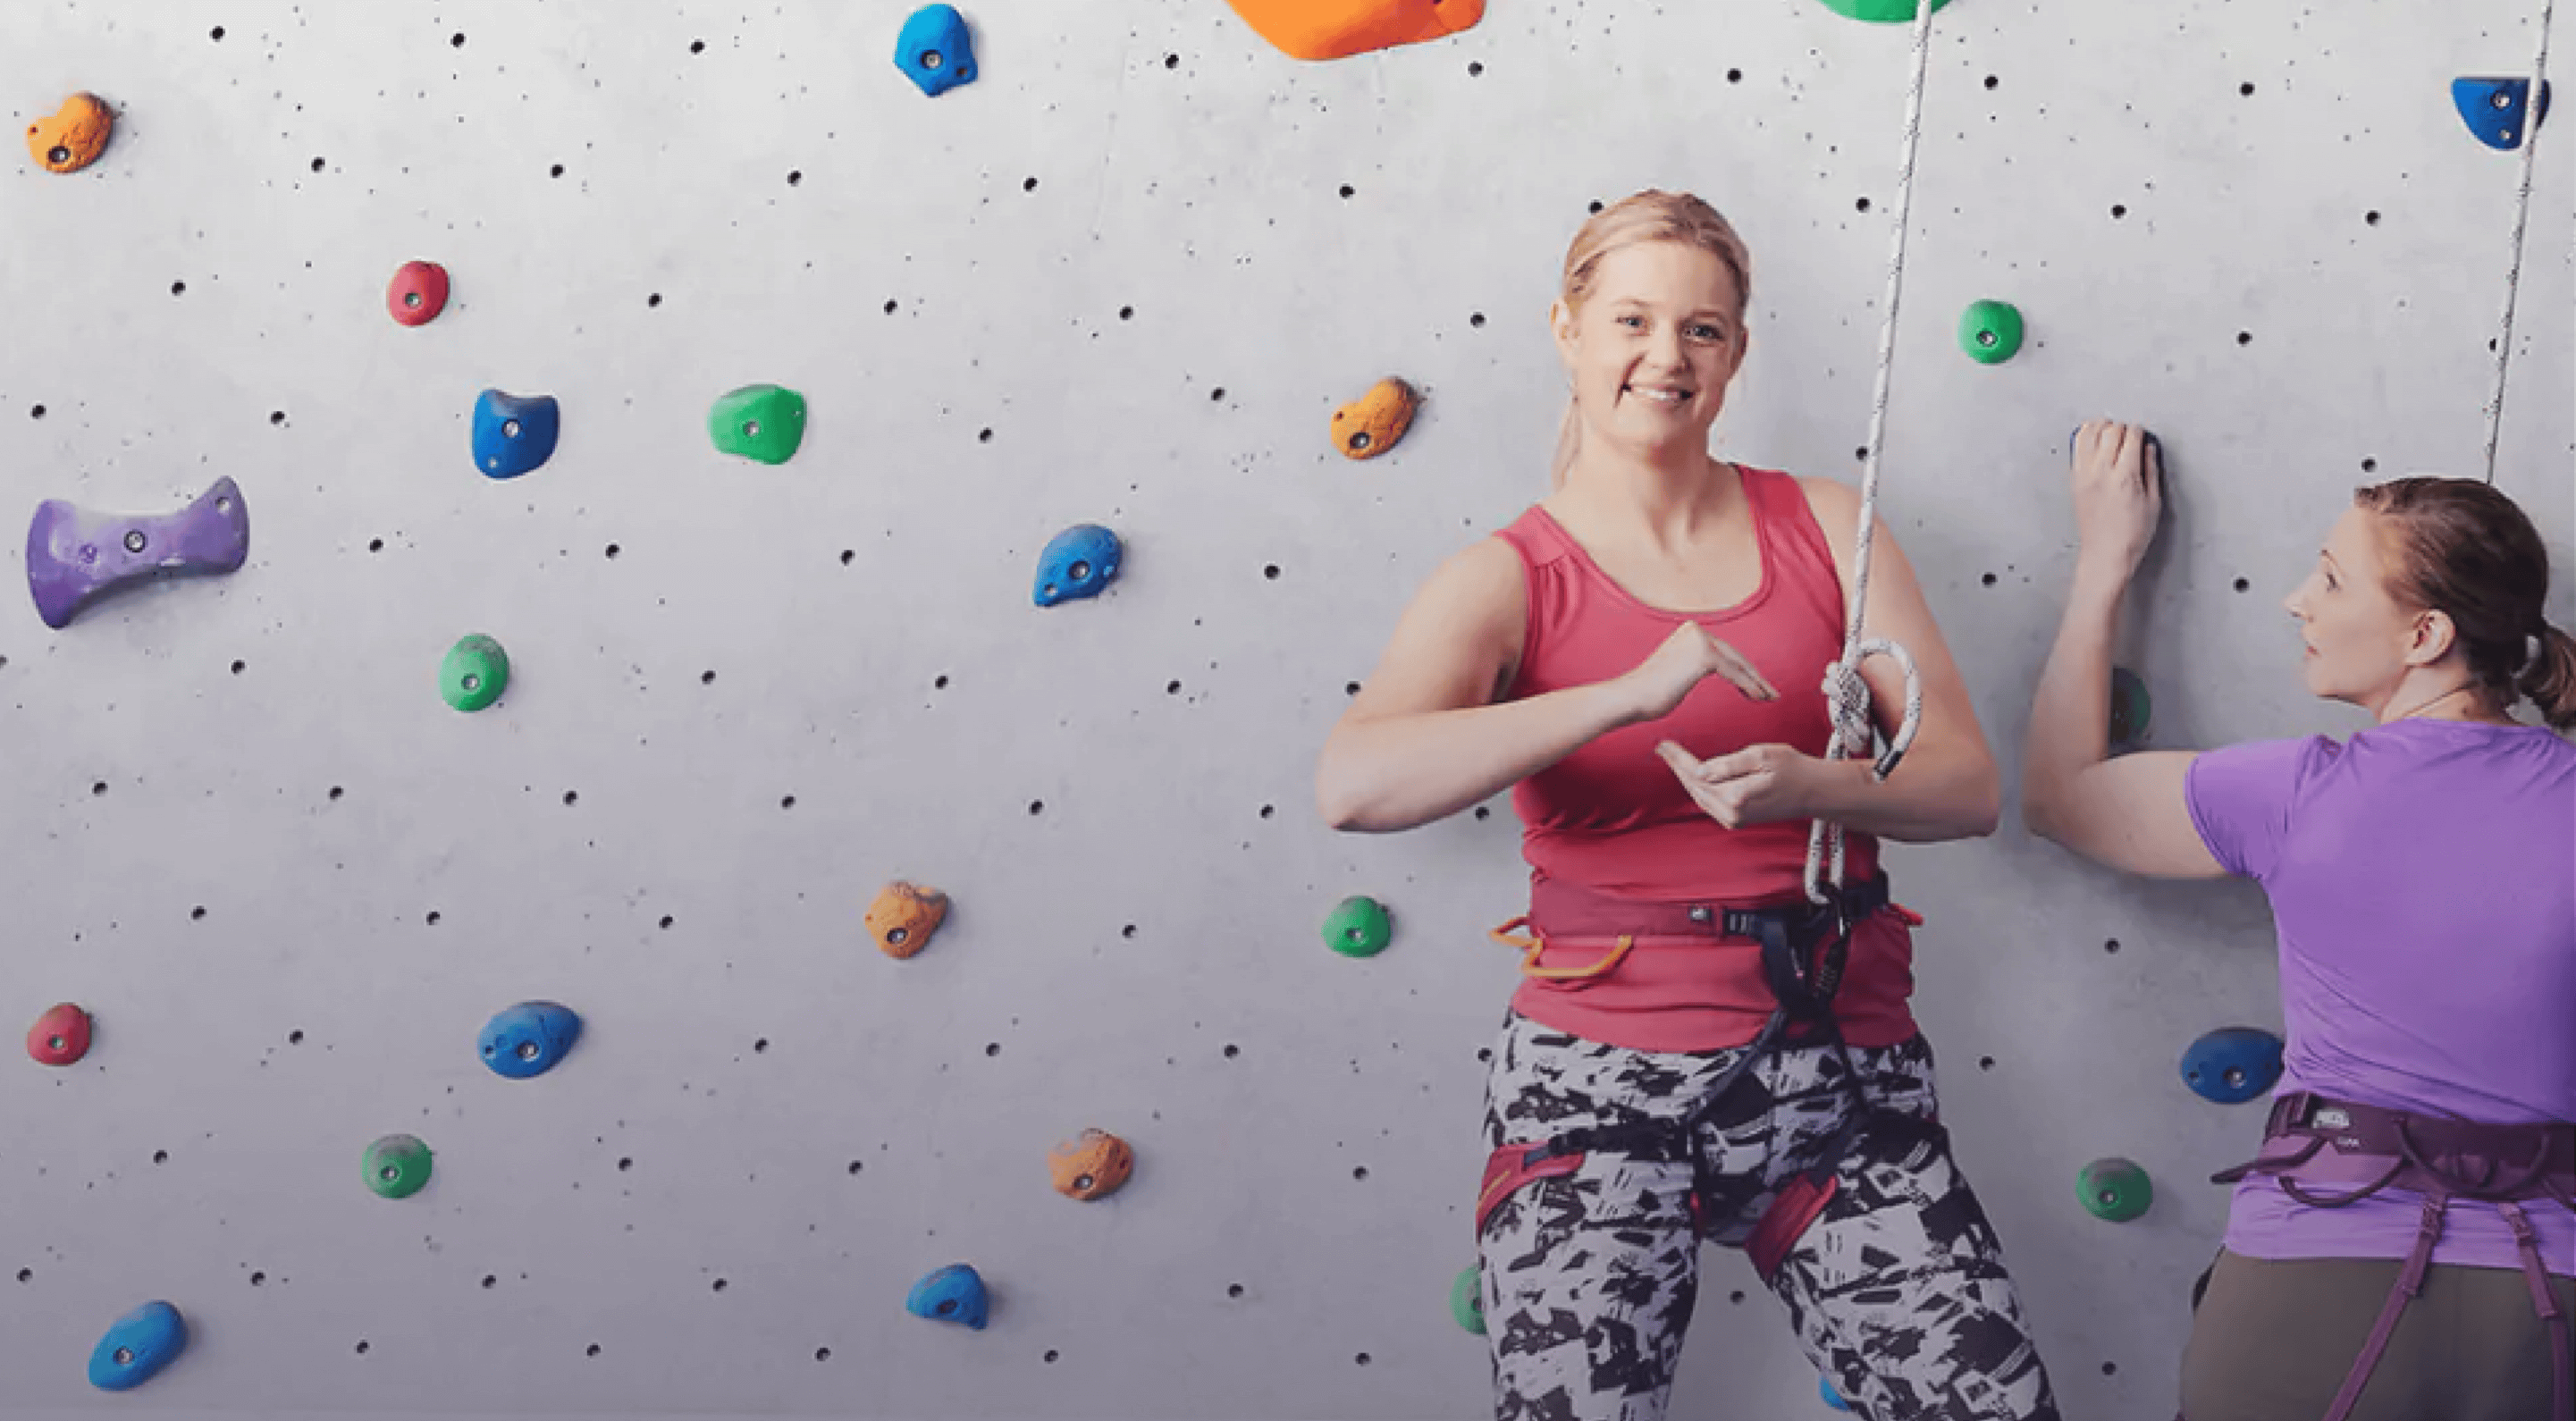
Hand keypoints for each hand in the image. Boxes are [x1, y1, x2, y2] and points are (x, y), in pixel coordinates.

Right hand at [1615, 622, 1779, 724]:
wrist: (1630, 698)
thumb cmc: (1648, 693)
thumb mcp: (1676, 670)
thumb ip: (1693, 663)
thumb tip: (1708, 666)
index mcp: (1690, 630)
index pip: (1725, 651)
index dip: (1743, 669)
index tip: (1758, 685)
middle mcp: (1697, 630)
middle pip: (1735, 656)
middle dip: (1754, 676)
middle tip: (1771, 692)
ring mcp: (1701, 641)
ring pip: (1739, 665)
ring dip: (1757, 683)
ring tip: (1771, 697)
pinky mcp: (1705, 657)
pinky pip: (1735, 675)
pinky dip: (1750, 687)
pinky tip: (1760, 698)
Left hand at [1653, 740, 1820, 829]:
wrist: (1815, 792)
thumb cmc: (1793, 769)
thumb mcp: (1762, 756)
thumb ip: (1729, 764)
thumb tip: (1700, 771)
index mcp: (1736, 796)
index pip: (1697, 775)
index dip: (1678, 759)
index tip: (1663, 745)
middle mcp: (1732, 814)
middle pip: (1695, 788)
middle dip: (1677, 767)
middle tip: (1663, 748)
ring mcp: (1735, 820)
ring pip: (1701, 797)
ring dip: (1686, 778)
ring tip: (1673, 758)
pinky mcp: (1738, 821)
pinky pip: (1711, 803)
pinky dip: (1699, 789)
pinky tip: (1694, 776)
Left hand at [2070, 419, 2163, 582]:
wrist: (2105, 554)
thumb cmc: (2130, 535)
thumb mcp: (2153, 501)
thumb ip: (2151, 469)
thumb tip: (2148, 447)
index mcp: (2125, 476)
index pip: (2131, 437)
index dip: (2139, 431)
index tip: (2142, 435)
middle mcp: (2101, 472)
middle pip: (2110, 431)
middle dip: (2122, 427)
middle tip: (2128, 435)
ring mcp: (2084, 475)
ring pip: (2088, 434)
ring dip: (2101, 427)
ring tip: (2110, 431)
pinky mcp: (2074, 480)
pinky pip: (2076, 448)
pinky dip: (2085, 437)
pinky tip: (2093, 438)